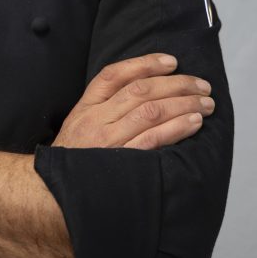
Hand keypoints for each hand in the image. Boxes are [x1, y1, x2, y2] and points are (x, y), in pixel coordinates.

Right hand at [53, 53, 214, 149]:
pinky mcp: (121, 162)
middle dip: (176, 83)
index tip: (172, 61)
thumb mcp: (78, 127)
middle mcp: (95, 120)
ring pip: (150, 110)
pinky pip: (153, 139)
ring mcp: (107, 141)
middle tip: (201, 84)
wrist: (53, 196)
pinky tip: (194, 123)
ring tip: (205, 103)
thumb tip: (142, 91)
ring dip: (183, 104)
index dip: (145, 63)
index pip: (114, 74)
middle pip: (139, 90)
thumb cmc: (73, 161)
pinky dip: (177, 128)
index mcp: (85, 108)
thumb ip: (102, 109)